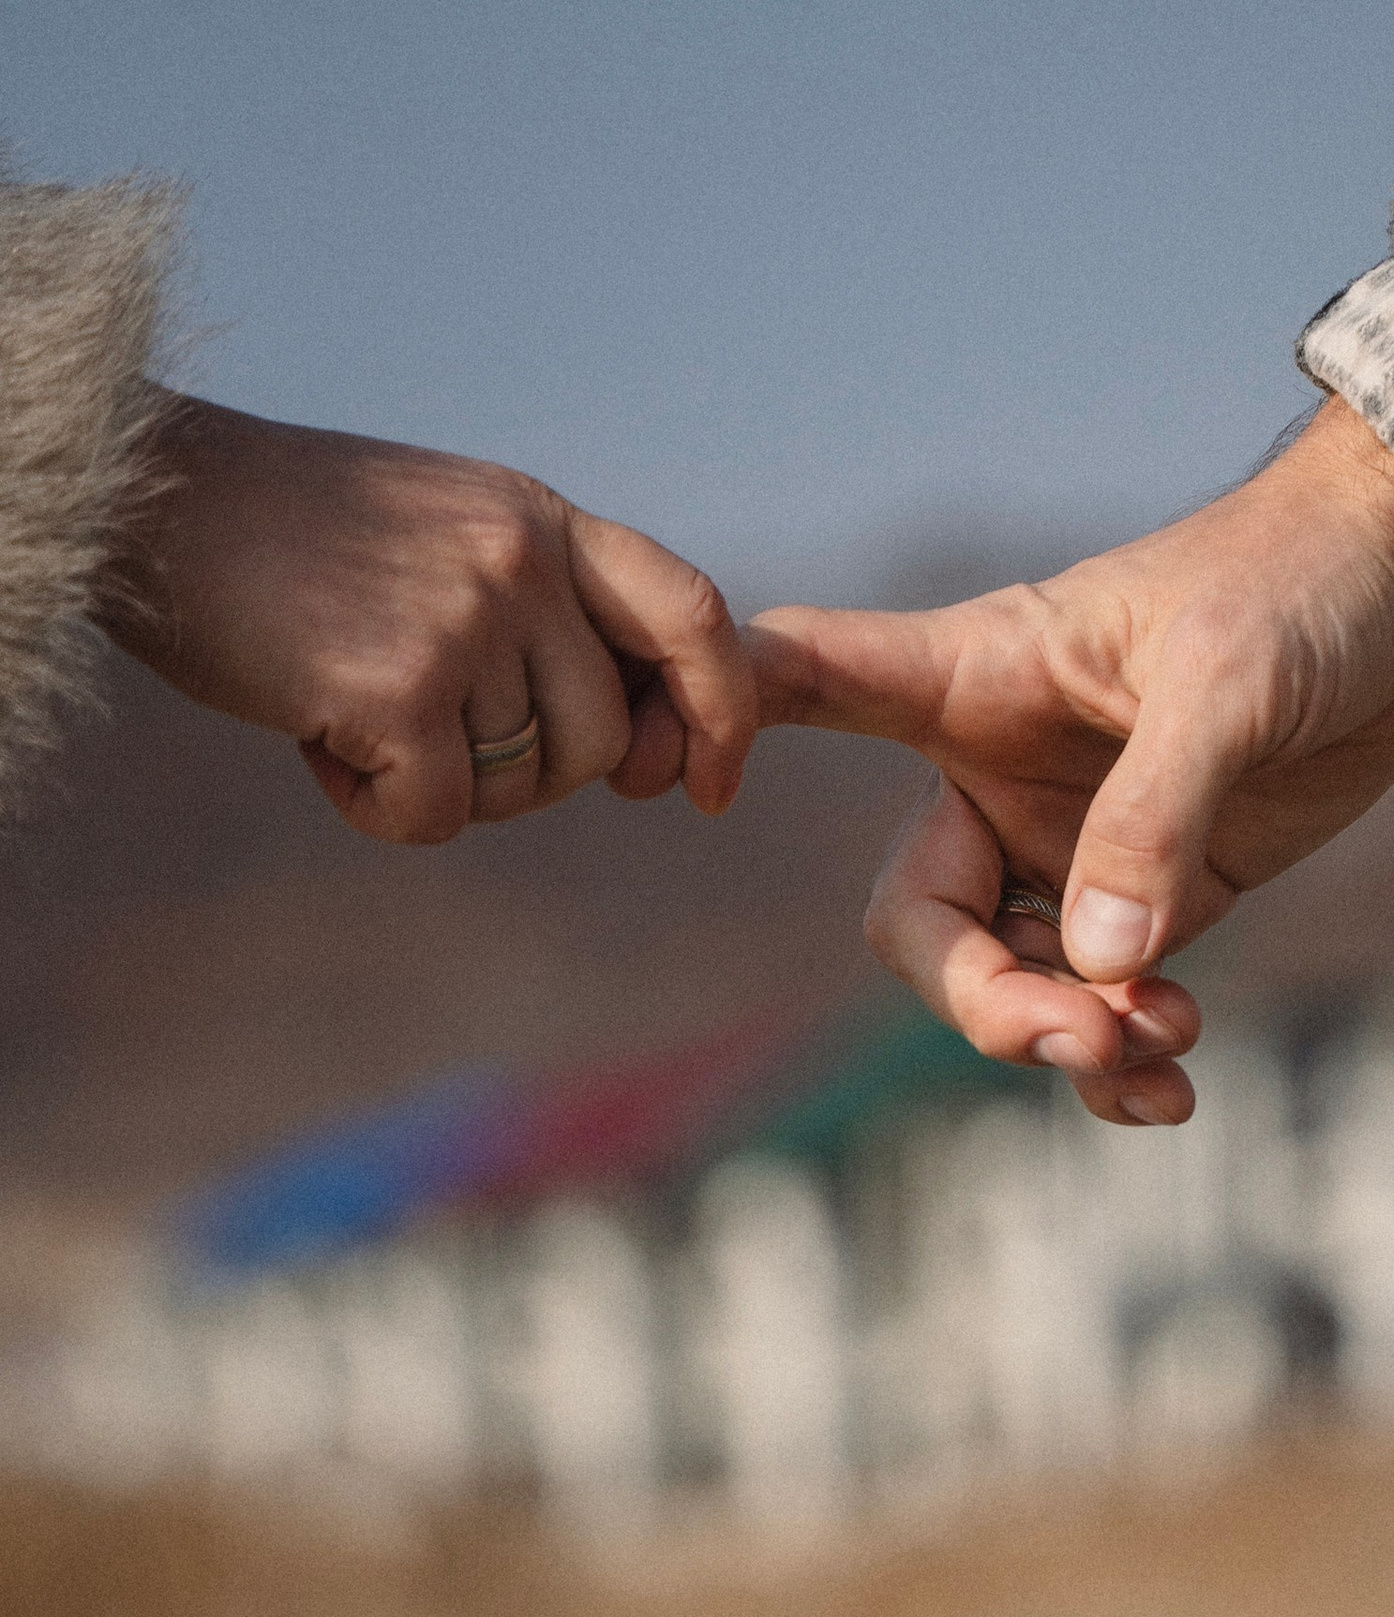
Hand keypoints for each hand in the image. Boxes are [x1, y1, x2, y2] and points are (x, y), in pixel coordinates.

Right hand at [97, 395, 757, 845]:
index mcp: (542, 520)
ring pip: (519, 788)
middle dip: (529, 774)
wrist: (151, 499)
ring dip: (437, 783)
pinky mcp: (403, 687)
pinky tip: (319, 742)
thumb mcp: (445, 533)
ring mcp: (466, 620)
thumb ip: (541, 610)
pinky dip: (377, 809)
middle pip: (601, 744)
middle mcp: (521, 560)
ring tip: (351, 705)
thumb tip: (637, 747)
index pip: (693, 616)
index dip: (721, 714)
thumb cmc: (291, 539)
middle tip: (426, 728)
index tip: (709, 788)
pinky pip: (439, 818)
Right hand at [747, 395, 1393, 1124]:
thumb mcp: (1230, 684)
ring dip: (1073, 1044)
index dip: (726, 718)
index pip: (812, 681)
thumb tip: (1093, 967)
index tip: (689, 776)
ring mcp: (1079, 845)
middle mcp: (1002, 773)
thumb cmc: (1304, 584)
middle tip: (1091, 1034)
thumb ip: (1155, 818)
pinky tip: (1174, 1084)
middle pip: (921, 928)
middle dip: (991, 1005)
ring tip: (1164, 1049)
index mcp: (976, 678)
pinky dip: (1127, 1059)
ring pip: (1016, 987)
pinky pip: (1108, 1005)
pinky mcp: (1164, 896)